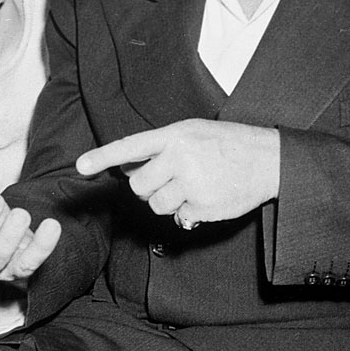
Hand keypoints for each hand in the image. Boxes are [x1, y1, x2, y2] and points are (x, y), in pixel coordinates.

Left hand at [75, 119, 279, 225]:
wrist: (268, 160)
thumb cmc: (228, 144)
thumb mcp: (193, 132)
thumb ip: (160, 147)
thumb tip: (128, 167)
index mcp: (175, 136)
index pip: (131, 146)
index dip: (103, 157)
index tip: (81, 165)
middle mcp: (180, 159)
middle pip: (138, 186)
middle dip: (148, 188)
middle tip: (170, 179)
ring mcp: (191, 184)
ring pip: (156, 205)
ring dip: (167, 202)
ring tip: (191, 187)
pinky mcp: (201, 206)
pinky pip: (178, 218)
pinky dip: (188, 211)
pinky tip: (206, 196)